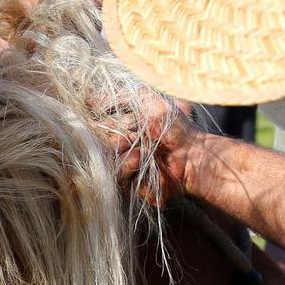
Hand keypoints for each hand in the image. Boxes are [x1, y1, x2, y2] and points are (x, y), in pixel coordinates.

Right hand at [108, 87, 197, 205]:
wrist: (194, 153)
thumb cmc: (174, 125)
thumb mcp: (148, 100)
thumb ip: (119, 96)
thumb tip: (90, 99)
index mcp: (123, 130)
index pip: (99, 130)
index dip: (101, 127)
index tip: (113, 123)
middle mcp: (123, 150)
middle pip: (100, 148)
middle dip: (114, 142)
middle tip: (130, 139)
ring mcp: (128, 169)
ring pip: (109, 166)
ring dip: (124, 158)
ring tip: (141, 154)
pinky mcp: (135, 187)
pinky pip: (123, 183)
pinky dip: (133, 172)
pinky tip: (146, 164)